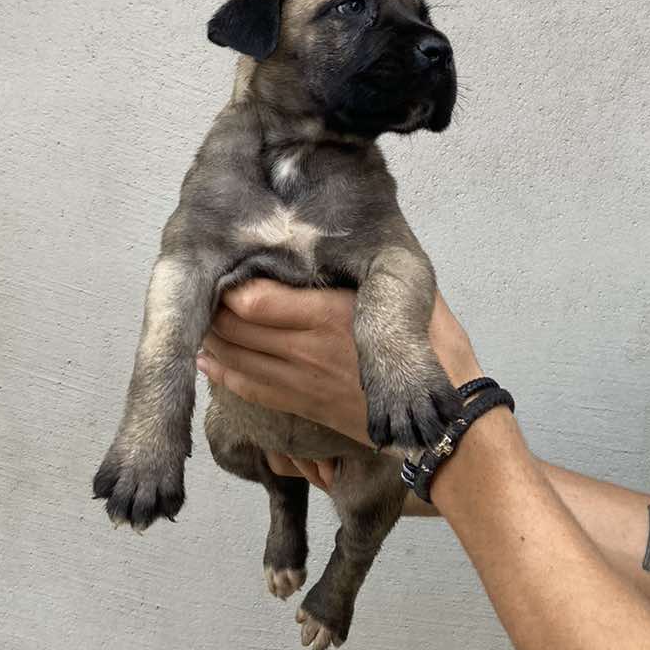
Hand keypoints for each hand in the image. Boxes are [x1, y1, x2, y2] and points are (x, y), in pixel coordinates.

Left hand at [195, 279, 482, 445]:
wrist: (450, 418)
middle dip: (211, 306)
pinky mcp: (304, 406)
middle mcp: (306, 351)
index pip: (253, 299)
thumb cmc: (436, 345)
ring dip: (211, 336)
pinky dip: (222, 371)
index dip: (229, 281)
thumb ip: (363, 265)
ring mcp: (302, 383)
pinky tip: (206, 356)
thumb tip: (327, 231)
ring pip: (235, 358)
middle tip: (205, 283)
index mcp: (329, 315)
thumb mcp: (405, 290)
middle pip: (233, 329)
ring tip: (199, 315)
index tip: (226, 260)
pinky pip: (249, 388)